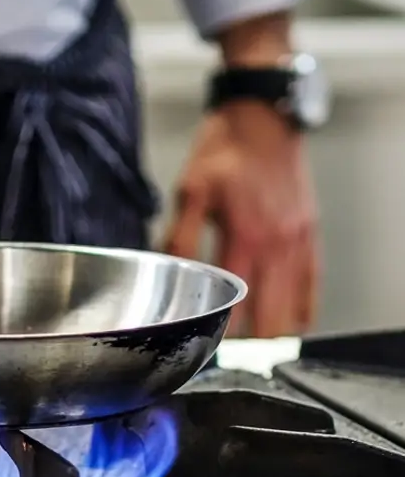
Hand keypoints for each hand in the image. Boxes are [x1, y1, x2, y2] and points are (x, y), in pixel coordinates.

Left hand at [162, 102, 318, 337]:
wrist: (263, 119)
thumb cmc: (224, 151)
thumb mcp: (190, 189)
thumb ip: (179, 235)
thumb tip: (164, 269)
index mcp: (244, 235)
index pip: (235, 302)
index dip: (222, 331)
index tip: (209, 348)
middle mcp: (277, 244)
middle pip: (270, 316)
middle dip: (251, 343)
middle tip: (230, 356)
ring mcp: (297, 242)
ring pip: (293, 306)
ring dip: (275, 330)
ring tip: (255, 350)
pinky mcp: (309, 234)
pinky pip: (311, 284)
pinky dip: (301, 309)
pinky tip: (289, 323)